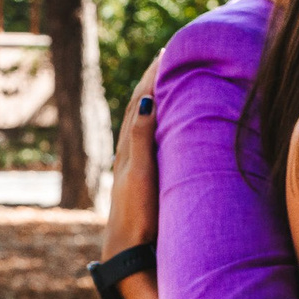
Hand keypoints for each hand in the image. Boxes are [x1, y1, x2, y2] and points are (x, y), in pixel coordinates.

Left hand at [101, 54, 163, 261]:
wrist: (128, 247)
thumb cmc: (136, 211)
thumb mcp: (140, 171)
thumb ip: (142, 136)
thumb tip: (146, 100)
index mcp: (128, 145)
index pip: (142, 100)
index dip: (154, 75)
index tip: (168, 51)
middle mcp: (128, 150)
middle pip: (142, 105)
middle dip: (154, 79)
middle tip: (170, 55)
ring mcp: (134, 162)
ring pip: (144, 120)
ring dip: (155, 97)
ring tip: (167, 78)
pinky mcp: (141, 174)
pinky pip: (148, 137)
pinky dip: (156, 120)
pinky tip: (163, 121)